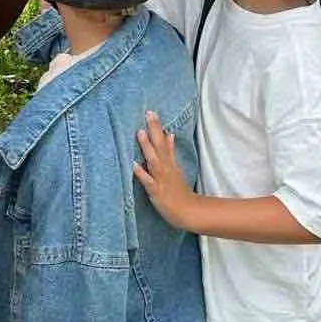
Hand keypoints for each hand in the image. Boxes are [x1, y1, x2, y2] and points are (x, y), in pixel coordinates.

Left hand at [132, 111, 194, 229]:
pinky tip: (133, 165)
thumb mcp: (175, 167)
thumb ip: (170, 150)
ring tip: (140, 133)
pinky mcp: (156, 191)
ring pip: (154, 160)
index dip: (157, 126)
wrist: (187, 210)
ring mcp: (161, 179)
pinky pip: (148, 181)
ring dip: (147, 147)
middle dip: (154, 130)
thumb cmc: (178, 189)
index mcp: (169, 162)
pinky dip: (141, 173)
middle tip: (148, 113)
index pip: (163, 141)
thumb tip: (169, 134)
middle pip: (159, 146)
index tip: (151, 111)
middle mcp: (165, 167)